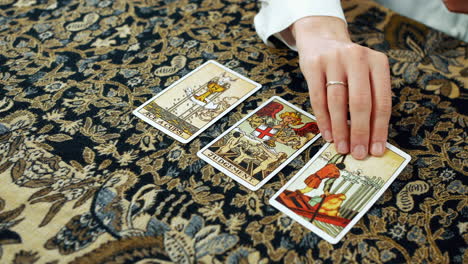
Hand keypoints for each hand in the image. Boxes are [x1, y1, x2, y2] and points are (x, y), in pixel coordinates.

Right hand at [290, 16, 390, 159]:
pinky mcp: (313, 65)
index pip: (382, 101)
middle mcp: (357, 58)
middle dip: (360, 132)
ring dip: (340, 129)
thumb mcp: (366, 73)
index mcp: (378, 62)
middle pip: (360, 102)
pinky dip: (323, 120)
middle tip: (358, 154)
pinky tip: (328, 134)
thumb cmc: (348, 65)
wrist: (322, 39)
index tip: (377, 150)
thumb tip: (371, 138)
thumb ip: (371, 98)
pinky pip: (318, 98)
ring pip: (338, 102)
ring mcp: (334, 60)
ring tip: (342, 148)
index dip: (380, 129)